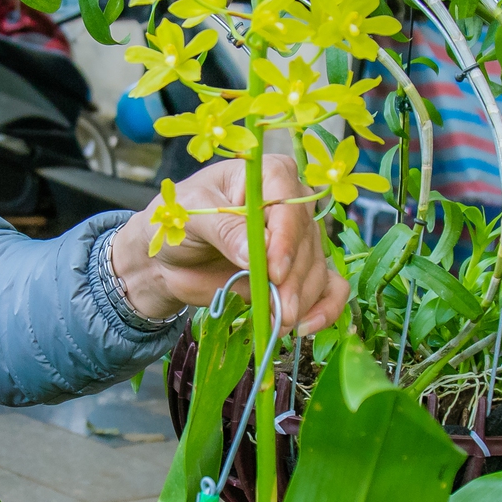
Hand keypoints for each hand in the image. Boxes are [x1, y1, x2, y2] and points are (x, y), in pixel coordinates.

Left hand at [107, 153, 348, 333]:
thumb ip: (222, 229)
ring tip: (279, 324)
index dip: (286, 239)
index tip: (275, 271)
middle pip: (306, 242)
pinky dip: (324, 308)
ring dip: (302, 300)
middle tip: (280, 310)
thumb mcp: (190, 215)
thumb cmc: (180, 221)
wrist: (172, 258)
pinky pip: (329, 288)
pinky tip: (305, 326)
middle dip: (294, 280)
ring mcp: (299, 240)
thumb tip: (252, 253)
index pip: (289, 203)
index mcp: (269, 175)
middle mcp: (292, 204)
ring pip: (317, 269)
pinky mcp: (300, 271)